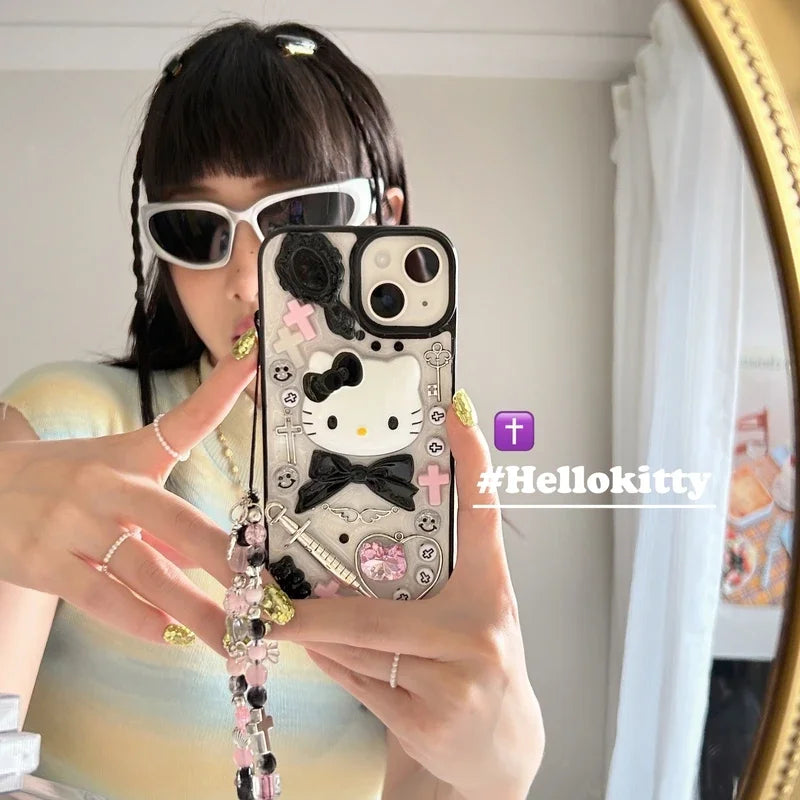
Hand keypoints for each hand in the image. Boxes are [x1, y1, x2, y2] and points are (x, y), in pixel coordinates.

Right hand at [0, 343, 258, 654]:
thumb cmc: (63, 482)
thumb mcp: (114, 478)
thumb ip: (161, 518)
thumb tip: (202, 559)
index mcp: (130, 456)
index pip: (184, 419)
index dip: (221, 388)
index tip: (252, 359)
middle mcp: (106, 485)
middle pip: (177, 519)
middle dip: (226, 561)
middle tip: (267, 593)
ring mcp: (73, 523)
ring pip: (144, 569)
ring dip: (191, 608)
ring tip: (230, 635)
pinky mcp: (43, 560)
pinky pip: (97, 595)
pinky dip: (135, 618)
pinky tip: (166, 635)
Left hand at [267, 395, 544, 798]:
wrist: (502, 751)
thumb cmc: (475, 667)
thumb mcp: (467, 618)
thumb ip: (425, 587)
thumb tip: (345, 561)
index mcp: (491, 592)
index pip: (483, 517)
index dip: (473, 463)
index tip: (456, 411)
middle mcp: (481, 630)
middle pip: (376, 610)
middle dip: (313, 611)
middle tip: (264, 595)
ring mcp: (458, 679)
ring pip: (360, 648)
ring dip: (319, 638)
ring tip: (287, 624)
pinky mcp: (431, 720)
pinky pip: (359, 684)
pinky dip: (332, 667)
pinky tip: (321, 657)